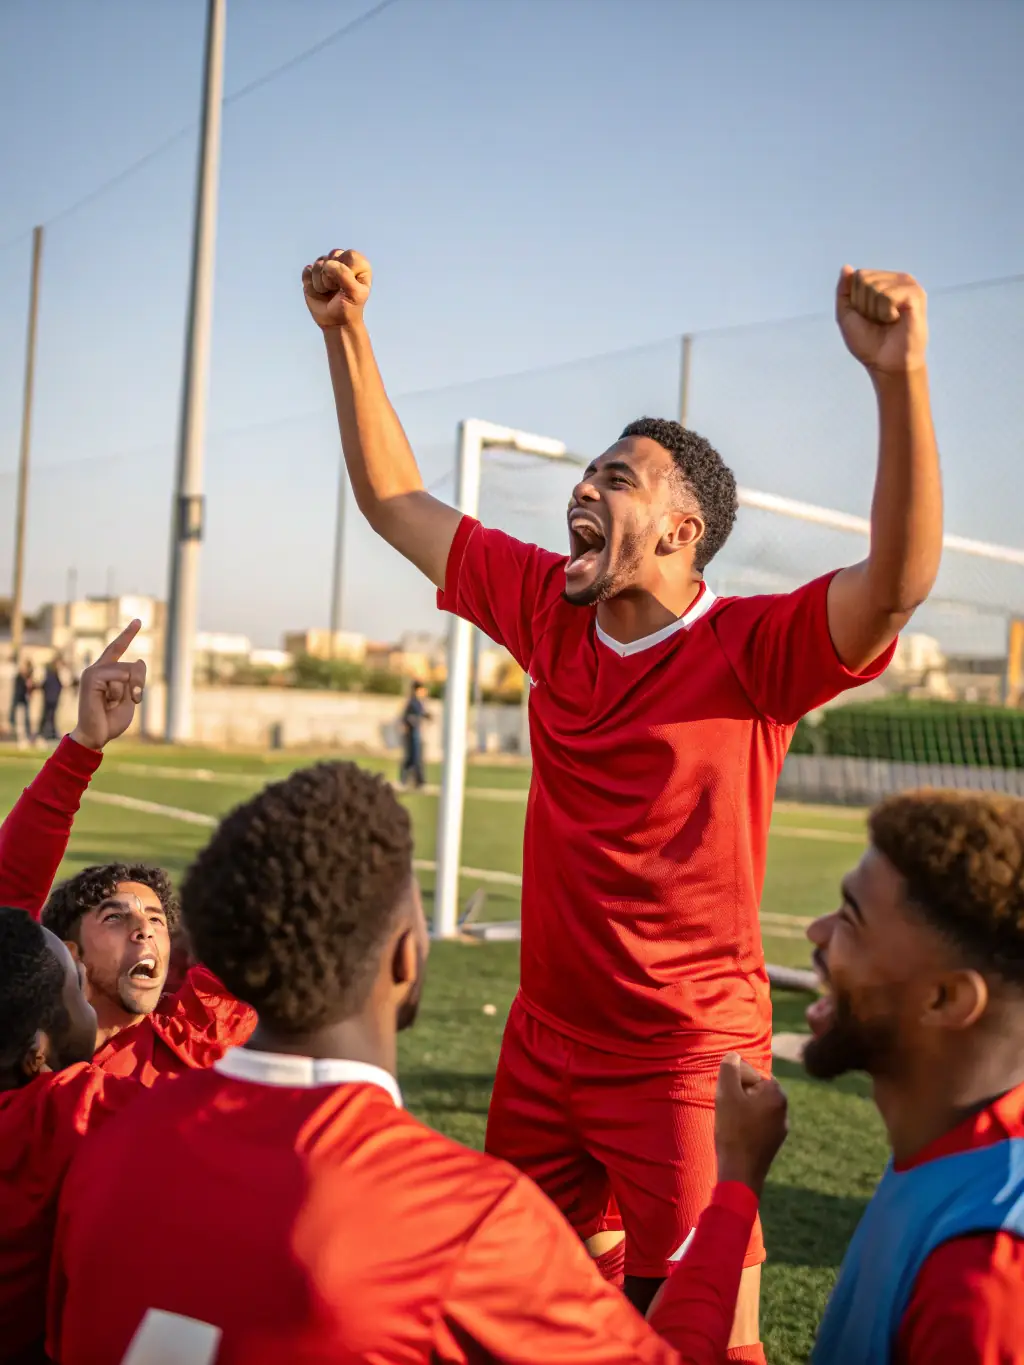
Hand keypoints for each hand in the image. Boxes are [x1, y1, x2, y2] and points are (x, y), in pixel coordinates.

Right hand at [69, 620, 146, 751]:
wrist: (96, 736)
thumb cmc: (111, 720)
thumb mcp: (130, 698)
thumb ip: (135, 680)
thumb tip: (140, 659)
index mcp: (106, 672)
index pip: (117, 648)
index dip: (127, 634)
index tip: (138, 620)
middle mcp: (98, 668)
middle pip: (134, 665)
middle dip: (141, 683)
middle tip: (136, 700)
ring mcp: (93, 672)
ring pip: (130, 671)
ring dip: (130, 691)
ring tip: (113, 703)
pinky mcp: (91, 677)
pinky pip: (120, 676)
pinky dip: (120, 692)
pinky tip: (107, 702)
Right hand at [302, 249, 371, 330]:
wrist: (336, 323)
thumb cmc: (349, 308)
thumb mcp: (354, 293)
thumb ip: (344, 275)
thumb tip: (327, 264)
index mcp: (358, 264)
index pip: (350, 256)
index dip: (346, 271)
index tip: (348, 286)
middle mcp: (342, 262)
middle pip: (333, 256)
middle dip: (332, 276)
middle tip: (337, 289)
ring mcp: (326, 267)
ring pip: (319, 263)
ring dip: (322, 282)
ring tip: (328, 292)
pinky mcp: (312, 273)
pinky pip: (308, 271)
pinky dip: (311, 284)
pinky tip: (319, 291)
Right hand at [714, 1053, 787, 1196]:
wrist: (741, 1174)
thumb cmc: (733, 1131)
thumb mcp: (726, 1093)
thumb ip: (729, 1067)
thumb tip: (734, 1056)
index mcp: (776, 1093)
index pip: (750, 1072)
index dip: (732, 1083)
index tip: (727, 1100)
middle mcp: (784, 1108)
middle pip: (753, 1089)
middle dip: (737, 1095)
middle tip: (726, 1110)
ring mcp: (781, 1127)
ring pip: (754, 1107)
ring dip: (740, 1110)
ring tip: (729, 1124)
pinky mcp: (774, 1142)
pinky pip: (757, 1123)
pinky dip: (745, 1125)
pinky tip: (736, 1136)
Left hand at [836, 266, 927, 376]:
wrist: (886, 364)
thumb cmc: (869, 343)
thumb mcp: (846, 316)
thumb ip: (843, 292)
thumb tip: (846, 268)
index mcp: (882, 282)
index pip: (857, 276)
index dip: (855, 301)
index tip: (866, 317)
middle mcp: (896, 279)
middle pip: (864, 279)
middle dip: (864, 305)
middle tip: (878, 321)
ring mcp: (907, 285)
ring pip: (875, 287)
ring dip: (875, 311)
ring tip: (888, 322)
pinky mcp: (915, 294)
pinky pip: (888, 295)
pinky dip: (886, 312)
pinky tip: (896, 320)